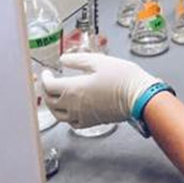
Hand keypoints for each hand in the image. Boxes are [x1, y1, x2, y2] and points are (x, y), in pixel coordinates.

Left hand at [41, 53, 160, 128]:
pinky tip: (71, 110)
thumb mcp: (99, 61)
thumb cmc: (122, 78)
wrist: (139, 97)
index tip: (46, 73)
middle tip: (48, 83)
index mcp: (74, 89)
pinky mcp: (92, 122)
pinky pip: (72, 123)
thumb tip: (63, 59)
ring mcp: (83, 116)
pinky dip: (66, 116)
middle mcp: (75, 106)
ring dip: (53, 105)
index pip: (49, 87)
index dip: (44, 79)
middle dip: (46, 92)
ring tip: (56, 96)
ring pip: (59, 115)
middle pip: (50, 102)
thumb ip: (78, 60)